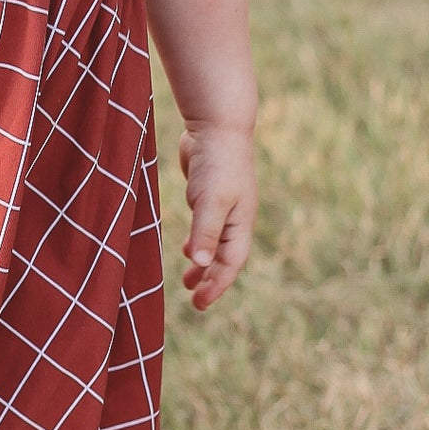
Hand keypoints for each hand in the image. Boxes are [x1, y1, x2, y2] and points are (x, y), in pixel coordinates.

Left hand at [178, 121, 255, 310]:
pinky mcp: (209, 196)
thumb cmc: (218, 164)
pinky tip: (188, 248)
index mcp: (240, 223)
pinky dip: (198, 242)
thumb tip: (203, 263)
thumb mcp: (211, 201)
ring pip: (214, 245)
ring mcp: (224, 207)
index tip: (199, 302)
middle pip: (225, 258)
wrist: (217, 126)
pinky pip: (205, 228)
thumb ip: (206, 231)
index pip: (231, 263)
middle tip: (194, 298)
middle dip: (211, 280)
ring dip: (203, 264)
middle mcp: (235, 218)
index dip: (217, 284)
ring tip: (188, 280)